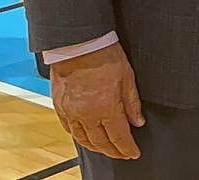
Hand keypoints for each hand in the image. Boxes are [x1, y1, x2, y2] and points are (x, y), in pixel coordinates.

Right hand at [50, 42, 144, 159]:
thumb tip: (138, 121)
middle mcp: (87, 114)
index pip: (119, 137)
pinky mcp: (60, 106)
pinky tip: (85, 137)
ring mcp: (71, 112)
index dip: (127, 148)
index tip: (133, 153)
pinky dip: (79, 136)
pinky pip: (69, 128)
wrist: (79, 43)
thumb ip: (132, 103)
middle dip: (113, 151)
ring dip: (96, 147)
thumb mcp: (127, 77)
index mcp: (106, 107)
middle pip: (101, 142)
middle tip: (122, 154)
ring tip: (106, 149)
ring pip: (83, 139)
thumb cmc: (104, 55)